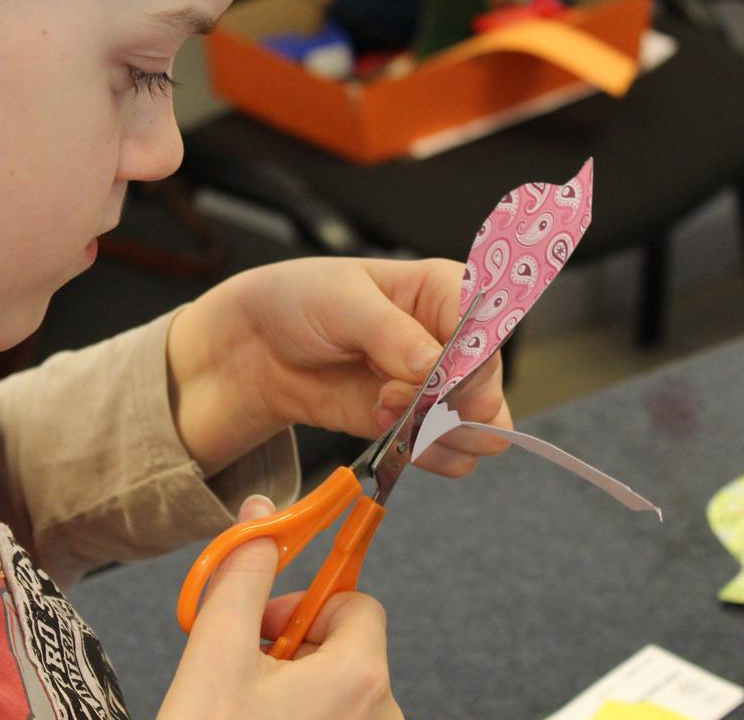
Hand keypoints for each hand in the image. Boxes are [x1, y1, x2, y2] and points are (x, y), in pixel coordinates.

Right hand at [159, 495, 402, 719]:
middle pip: (347, 647)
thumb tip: (263, 516)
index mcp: (360, 676)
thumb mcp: (215, 651)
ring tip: (245, 708)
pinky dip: (302, 718)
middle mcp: (382, 716)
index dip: (304, 604)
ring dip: (295, 686)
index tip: (260, 624)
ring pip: (339, 689)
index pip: (356, 603)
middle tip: (243, 669)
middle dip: (294, 646)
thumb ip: (243, 574)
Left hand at [167, 257, 511, 476]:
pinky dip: (423, 452)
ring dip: (438, 432)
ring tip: (384, 408)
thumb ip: (390, 333)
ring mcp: (436, 388)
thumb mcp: (341, 301)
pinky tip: (382, 425)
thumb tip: (435, 365)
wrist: (255, 348)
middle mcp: (451, 340)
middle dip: (450, 403)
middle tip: (397, 395)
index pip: (489, 330)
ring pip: (480, 428)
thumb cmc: (299, 300)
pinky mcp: (415, 425)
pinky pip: (448, 454)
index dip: (473, 361)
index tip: (438, 378)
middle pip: (489, 386)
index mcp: (445, 290)